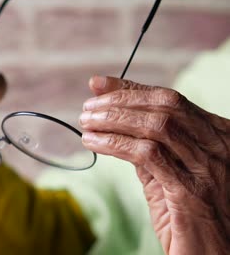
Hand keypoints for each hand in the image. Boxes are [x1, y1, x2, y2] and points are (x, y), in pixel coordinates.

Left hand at [80, 76, 229, 254]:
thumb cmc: (190, 217)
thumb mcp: (170, 176)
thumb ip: (151, 149)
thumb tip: (115, 124)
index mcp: (216, 137)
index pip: (169, 100)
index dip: (130, 89)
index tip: (98, 84)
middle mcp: (217, 147)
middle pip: (163, 106)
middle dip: (119, 101)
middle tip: (87, 108)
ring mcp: (206, 168)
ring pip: (155, 126)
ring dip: (113, 120)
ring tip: (86, 122)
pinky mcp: (190, 191)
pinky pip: (146, 155)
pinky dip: (115, 144)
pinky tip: (94, 143)